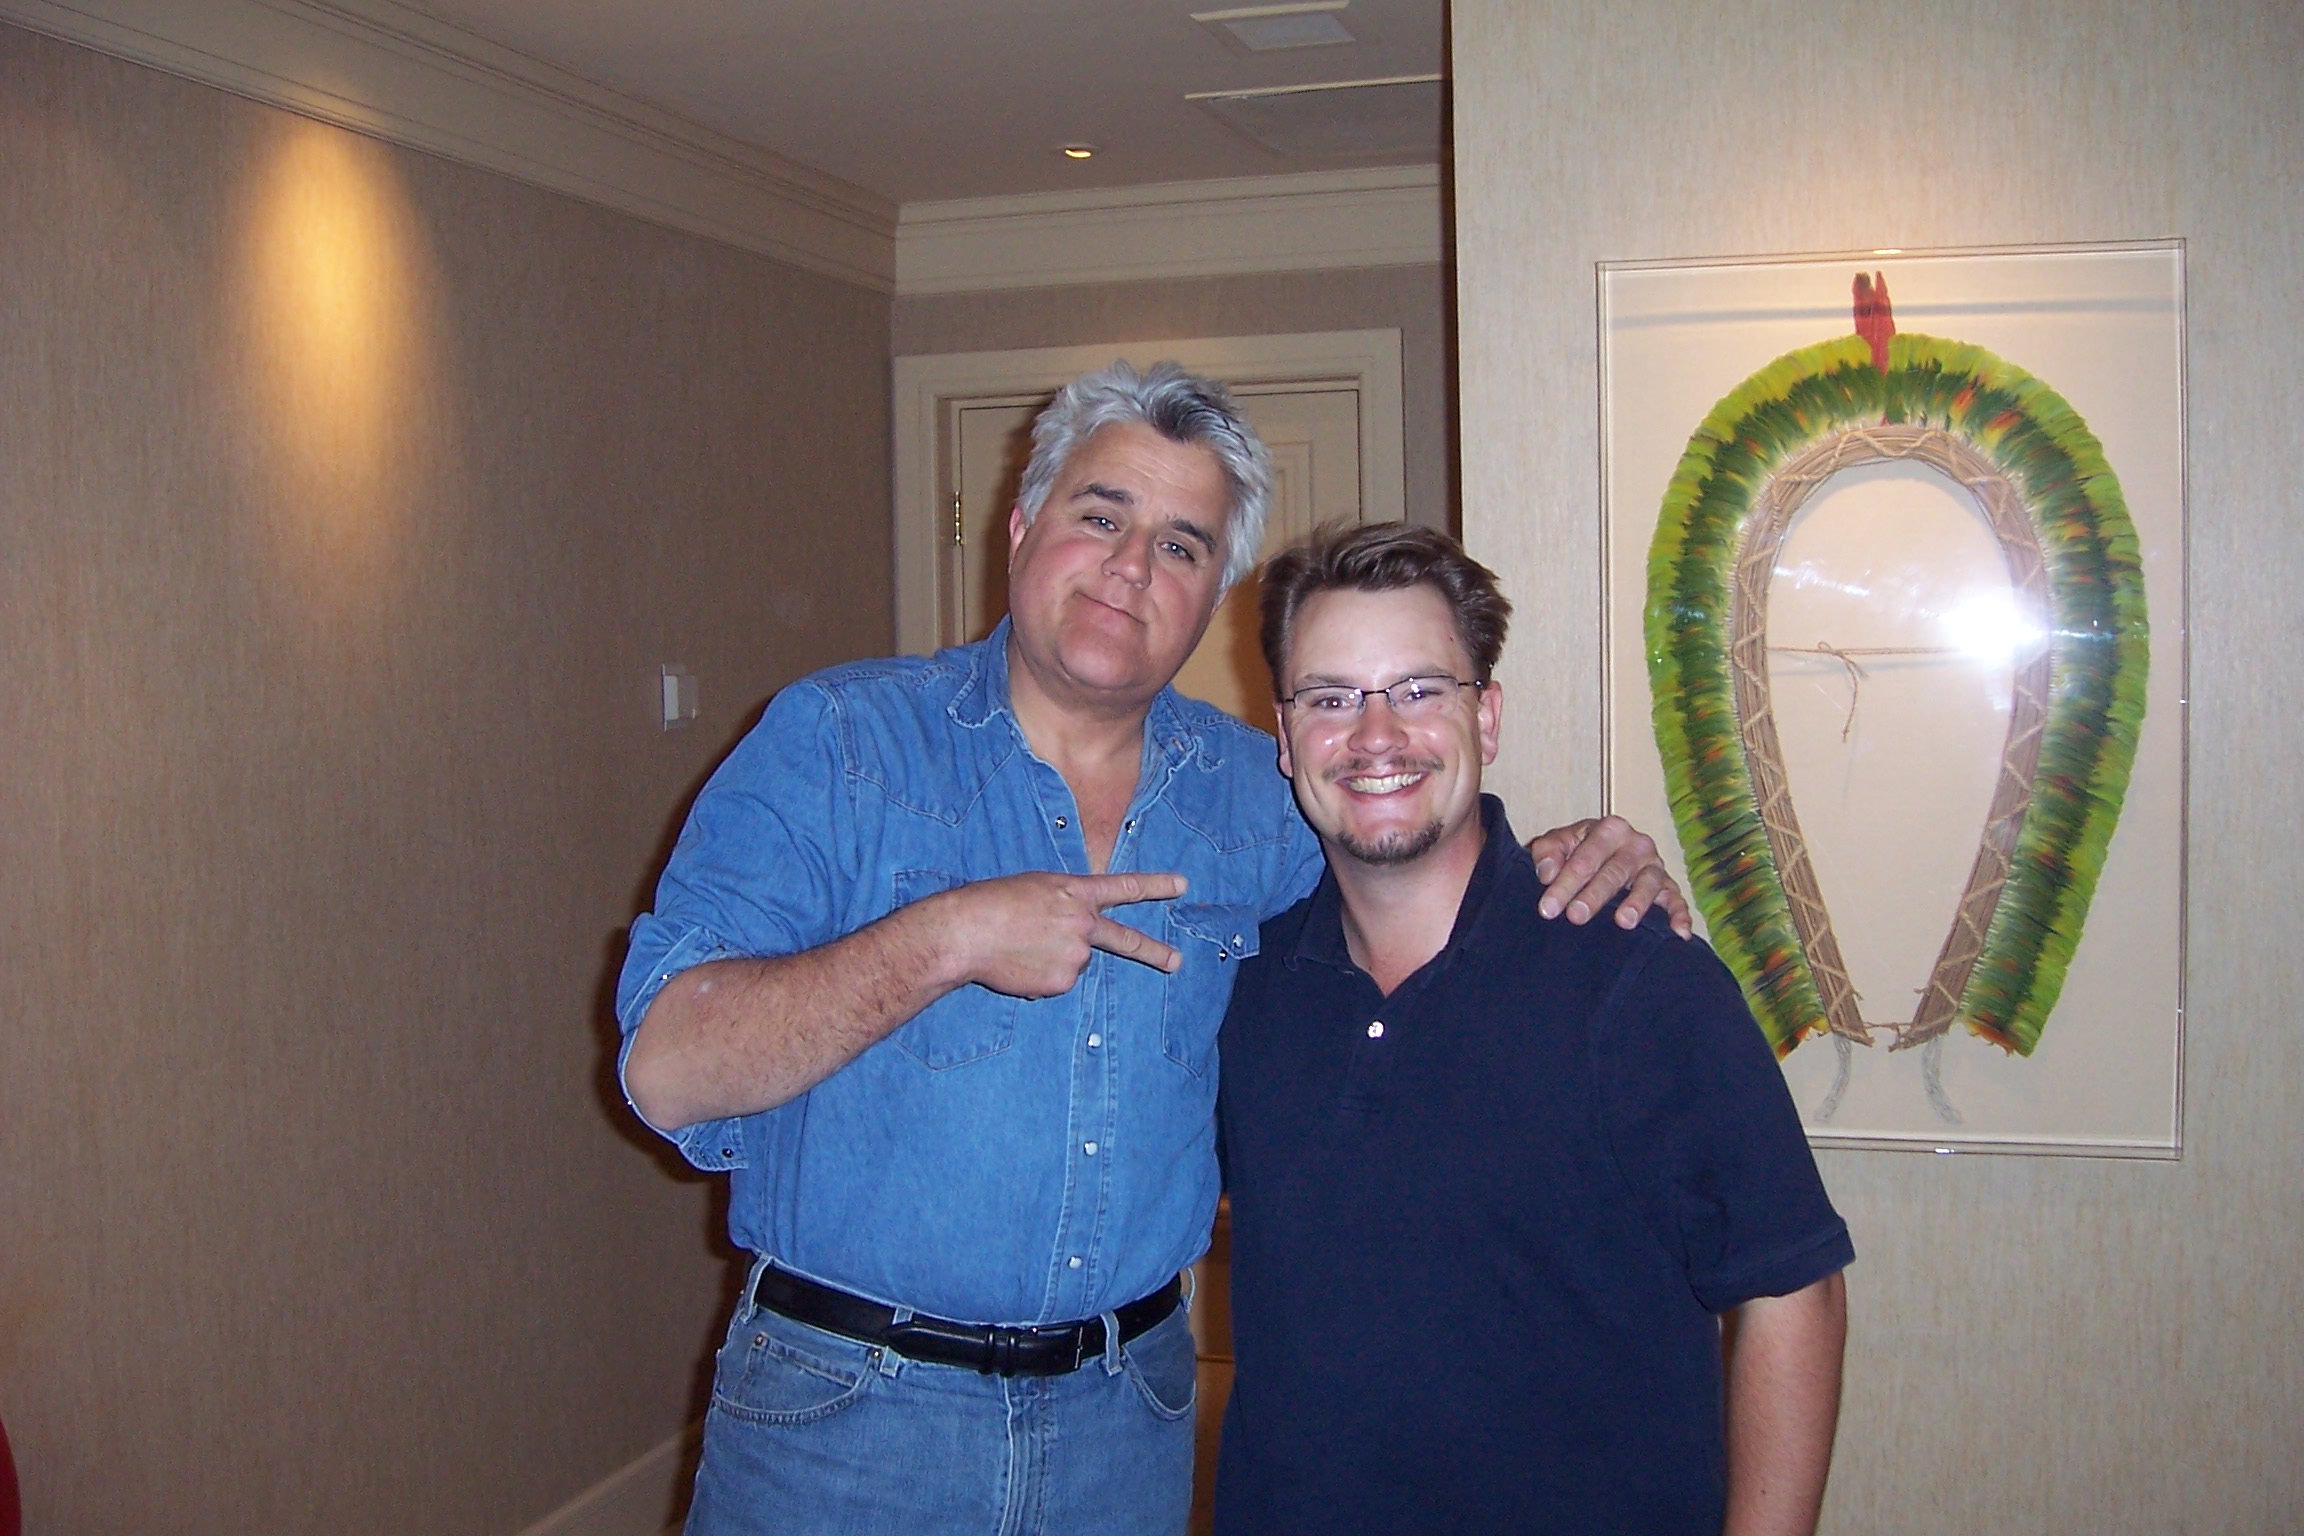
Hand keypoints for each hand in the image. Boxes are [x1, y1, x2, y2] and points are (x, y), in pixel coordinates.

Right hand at [932, 870, 1187, 996]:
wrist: (966, 932)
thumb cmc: (991, 904)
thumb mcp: (1034, 889)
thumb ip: (1062, 907)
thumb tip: (1070, 941)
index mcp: (1075, 892)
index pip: (1124, 887)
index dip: (1155, 885)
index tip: (1182, 885)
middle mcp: (1083, 923)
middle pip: (1125, 940)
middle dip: (1155, 952)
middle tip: (1176, 962)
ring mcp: (1075, 955)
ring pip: (1073, 962)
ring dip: (1052, 960)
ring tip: (1019, 948)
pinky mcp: (1061, 982)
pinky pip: (1055, 983)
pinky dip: (1039, 978)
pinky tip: (1017, 965)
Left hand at [1526, 816, 1691, 936]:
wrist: (1601, 855)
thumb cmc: (1577, 851)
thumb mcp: (1556, 843)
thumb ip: (1547, 852)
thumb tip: (1547, 873)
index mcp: (1609, 829)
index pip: (1585, 858)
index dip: (1564, 884)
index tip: (1548, 908)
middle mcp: (1636, 844)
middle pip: (1614, 872)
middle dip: (1594, 896)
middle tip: (1576, 916)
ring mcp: (1655, 866)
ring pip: (1648, 883)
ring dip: (1638, 902)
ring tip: (1624, 921)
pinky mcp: (1669, 887)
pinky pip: (1677, 900)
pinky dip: (1680, 915)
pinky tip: (1678, 932)